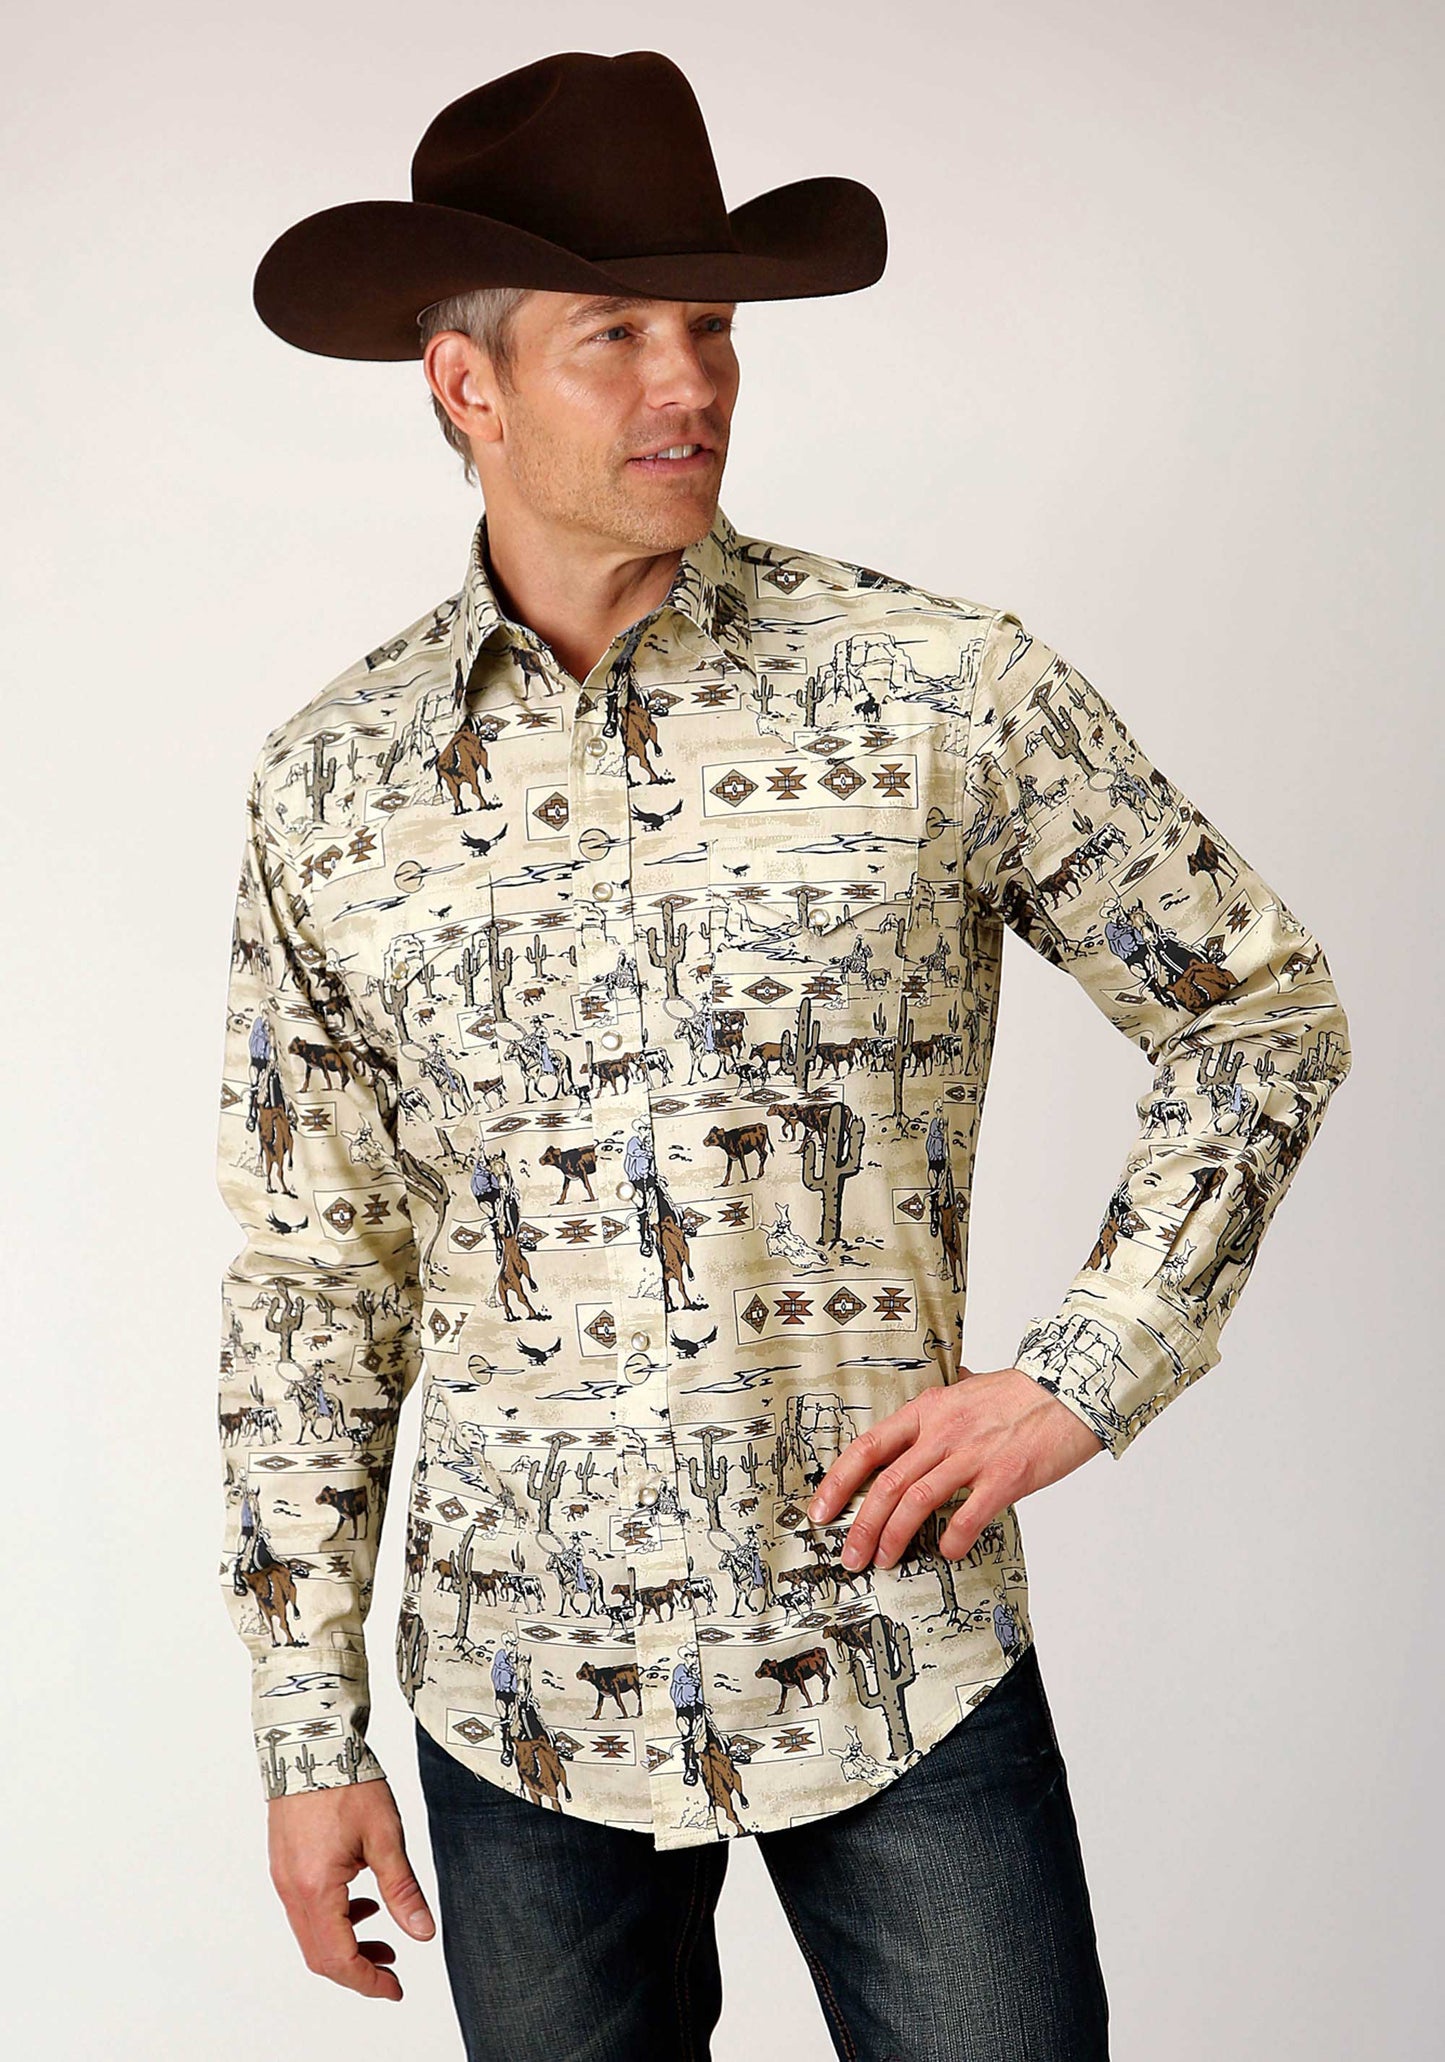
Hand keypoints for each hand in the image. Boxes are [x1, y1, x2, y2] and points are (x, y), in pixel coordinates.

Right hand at [268, 1778, 435, 2000]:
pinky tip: (360, 1903)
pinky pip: (305, 1911)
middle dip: (357, 1970)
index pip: (338, 1959)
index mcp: (316, 1888)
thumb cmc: (347, 1782)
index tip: (394, 1989)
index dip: (368, 1982)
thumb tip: (422, 1933)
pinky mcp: (284, 1864)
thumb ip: (402, 1890)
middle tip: (392, 1973)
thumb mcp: (385, 1837)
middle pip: (320, 1956)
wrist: (312, 1742)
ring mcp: (283, 1878)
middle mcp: (291, 1890)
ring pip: (310, 1935)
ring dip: (345, 1947)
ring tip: (383, 1939)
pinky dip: (333, 1921)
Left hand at [806, 1365, 1104, 1569]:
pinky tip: (949, 1552)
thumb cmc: (1021, 1393)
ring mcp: (973, 1454)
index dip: (839, 1481)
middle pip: (887, 1483)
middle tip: (849, 1556)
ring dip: (894, 1537)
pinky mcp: (1005, 1476)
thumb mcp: (968, 1390)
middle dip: (861, 1525)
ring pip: (917, 1501)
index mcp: (928, 1410)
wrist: (1072, 1389)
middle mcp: (943, 1432)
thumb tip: (922, 1412)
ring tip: (883, 1560)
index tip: (821, 1510)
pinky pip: (968, 1515)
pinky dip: (953, 1539)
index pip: (868, 1447)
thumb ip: (941, 1407)